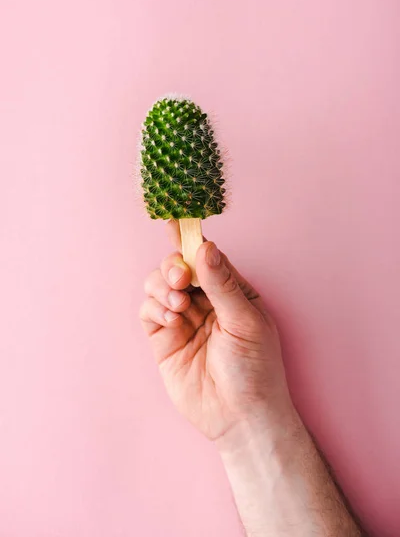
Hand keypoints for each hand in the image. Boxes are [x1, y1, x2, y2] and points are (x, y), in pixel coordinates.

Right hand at [140, 221, 293, 442]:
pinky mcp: (164, 339)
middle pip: (179, 267)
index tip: (176, 224)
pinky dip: (154, 306)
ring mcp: (183, 320)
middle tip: (181, 277)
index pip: (208, 258)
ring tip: (177, 302)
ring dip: (162, 285)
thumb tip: (206, 247)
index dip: (192, 241)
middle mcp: (205, 302)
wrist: (240, 418)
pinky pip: (149, 310)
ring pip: (159, 284)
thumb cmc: (255, 369)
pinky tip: (170, 317)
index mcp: (232, 292)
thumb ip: (223, 284)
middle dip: (174, 266)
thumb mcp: (245, 321)